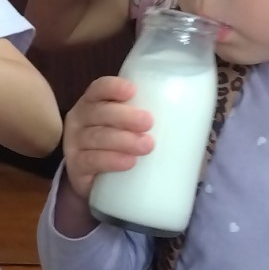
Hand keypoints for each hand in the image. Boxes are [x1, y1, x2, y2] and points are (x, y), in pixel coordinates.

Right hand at [63, 76, 152, 199]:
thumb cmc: (118, 146)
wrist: (97, 182)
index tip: (133, 91)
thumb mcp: (128, 127)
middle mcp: (80, 120)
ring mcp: (74, 144)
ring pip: (97, 137)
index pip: (99, 88)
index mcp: (93, 103)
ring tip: (146, 146)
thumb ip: (146, 119)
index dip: (113, 87)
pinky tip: (128, 162)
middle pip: (99, 112)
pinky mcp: (76, 168)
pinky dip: (111, 160)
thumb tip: (193, 120)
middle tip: (149, 122)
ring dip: (123, 140)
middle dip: (124, 116)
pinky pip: (91, 161)